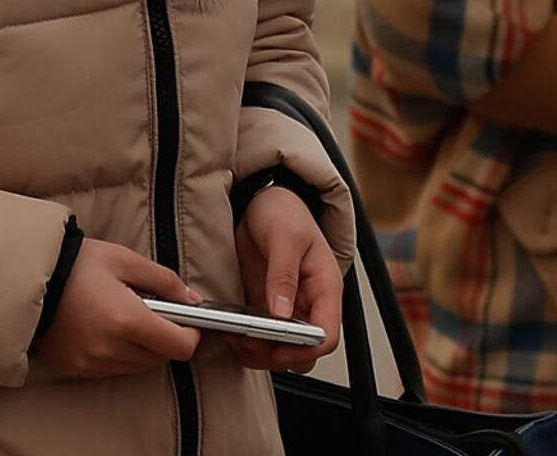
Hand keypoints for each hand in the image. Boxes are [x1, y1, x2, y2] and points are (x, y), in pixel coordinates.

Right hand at [34, 239, 198, 381]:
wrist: (28, 279)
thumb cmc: (78, 264)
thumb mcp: (125, 260)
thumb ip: (164, 280)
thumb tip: (192, 300)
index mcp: (128, 320)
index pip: (179, 347)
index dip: (191, 334)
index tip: (187, 321)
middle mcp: (112, 349)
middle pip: (160, 358)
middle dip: (165, 338)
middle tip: (153, 311)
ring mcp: (93, 363)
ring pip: (137, 366)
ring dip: (143, 348)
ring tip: (126, 317)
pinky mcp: (77, 369)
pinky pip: (113, 369)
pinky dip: (120, 355)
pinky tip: (107, 330)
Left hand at [231, 186, 343, 373]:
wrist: (261, 199)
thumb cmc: (283, 211)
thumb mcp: (285, 236)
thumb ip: (284, 274)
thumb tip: (282, 313)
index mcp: (325, 288)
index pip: (325, 336)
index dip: (303, 349)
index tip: (275, 346)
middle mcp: (309, 304)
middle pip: (304, 353)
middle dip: (276, 355)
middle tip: (247, 342)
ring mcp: (287, 309)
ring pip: (281, 352)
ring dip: (258, 353)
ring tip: (234, 337)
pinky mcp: (266, 310)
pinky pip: (261, 341)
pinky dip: (246, 344)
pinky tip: (231, 333)